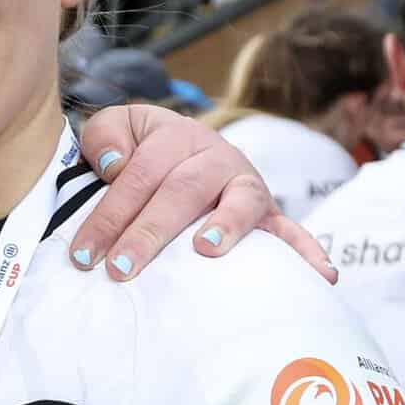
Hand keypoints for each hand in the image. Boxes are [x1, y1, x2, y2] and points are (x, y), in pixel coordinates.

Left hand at [74, 104, 334, 283]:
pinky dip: (306, 250)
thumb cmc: (139, 150)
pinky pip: (290, 229)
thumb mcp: (118, 130)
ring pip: (239, 201)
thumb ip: (105, 136)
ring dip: (228, 226)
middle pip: (181, 191)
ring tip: (208, 250)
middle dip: (148, 232)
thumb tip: (114, 163)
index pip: (137, 175)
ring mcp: (244, 184)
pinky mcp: (267, 212)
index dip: (108, 215)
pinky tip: (320, 274)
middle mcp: (215, 156)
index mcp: (175, 136)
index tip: (84, 255)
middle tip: (121, 269)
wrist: (181, 147)